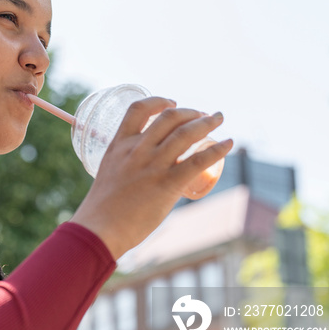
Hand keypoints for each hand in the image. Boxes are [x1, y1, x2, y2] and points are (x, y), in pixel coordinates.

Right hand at [70, 97, 232, 259]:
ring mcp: (153, 165)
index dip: (158, 101)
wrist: (100, 228)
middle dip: (191, 112)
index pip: (138, 109)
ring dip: (207, 123)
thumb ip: (126, 165)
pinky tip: (228, 144)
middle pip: (169, 117)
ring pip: (186, 133)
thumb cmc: (102, 208)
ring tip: (218, 120)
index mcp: (119, 144)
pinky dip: (217, 149)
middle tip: (203, 116)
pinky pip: (198, 160)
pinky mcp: (168, 183)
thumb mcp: (109, 173)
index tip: (171, 103)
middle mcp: (137, 149)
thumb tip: (145, 170)